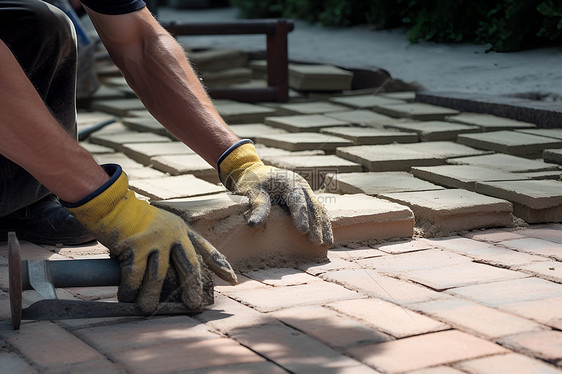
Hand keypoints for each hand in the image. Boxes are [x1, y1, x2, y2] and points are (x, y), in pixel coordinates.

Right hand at [62, 164, 236, 312]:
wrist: (114, 205)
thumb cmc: (137, 220)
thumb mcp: (163, 226)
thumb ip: (174, 245)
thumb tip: (178, 278)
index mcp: (182, 230)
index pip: (205, 249)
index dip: (220, 265)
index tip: (232, 279)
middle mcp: (173, 235)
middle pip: (188, 266)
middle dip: (192, 288)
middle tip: (193, 305)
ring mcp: (154, 241)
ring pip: (158, 277)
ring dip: (152, 296)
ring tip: (148, 308)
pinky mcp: (134, 247)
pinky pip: (134, 276)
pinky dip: (129, 289)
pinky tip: (126, 297)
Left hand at [218, 140, 332, 245]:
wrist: (258, 173)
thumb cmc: (254, 182)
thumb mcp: (252, 191)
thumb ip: (257, 206)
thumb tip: (253, 224)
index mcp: (289, 182)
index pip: (297, 200)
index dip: (301, 215)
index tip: (303, 231)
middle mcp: (302, 186)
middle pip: (312, 206)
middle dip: (316, 225)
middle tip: (317, 242)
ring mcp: (307, 192)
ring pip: (319, 210)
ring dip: (324, 226)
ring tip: (327, 243)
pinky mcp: (307, 200)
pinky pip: (318, 212)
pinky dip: (323, 224)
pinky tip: (327, 238)